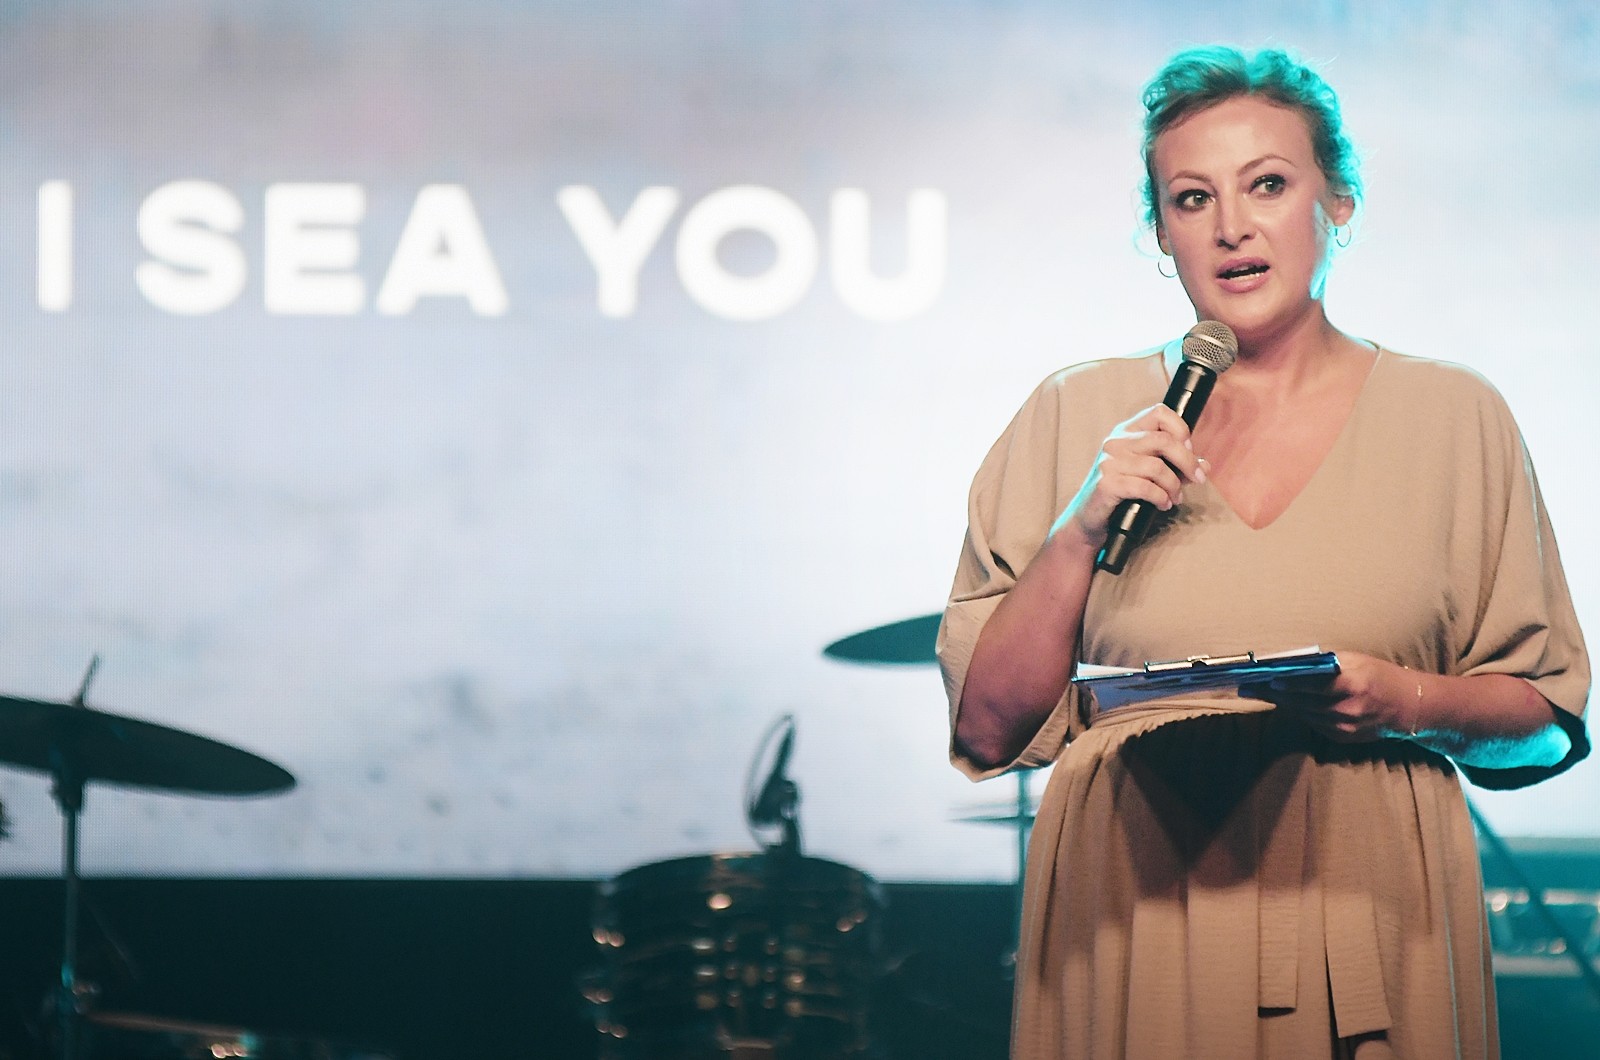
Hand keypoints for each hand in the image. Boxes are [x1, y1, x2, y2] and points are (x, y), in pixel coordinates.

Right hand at [1054, 404, 1207, 549]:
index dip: (1180, 429)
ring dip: (1173, 486)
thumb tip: (1205, 466)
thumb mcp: (1149, 475)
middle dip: (1186, 462)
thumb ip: (1176, 467)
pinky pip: (1145, 487)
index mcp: (1125, 432)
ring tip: (1175, 498)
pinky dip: (1160, 497)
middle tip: (1196, 479)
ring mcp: (1109, 462)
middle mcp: (1115, 442)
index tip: (1189, 450)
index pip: (1159, 413)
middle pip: (1163, 440)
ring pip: (1157, 467)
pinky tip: (1162, 505)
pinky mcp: (1107, 483)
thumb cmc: (1121, 494)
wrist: (1089, 519)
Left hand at [1242, 652, 1414, 742]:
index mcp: (1352, 684)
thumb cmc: (1379, 675)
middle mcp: (1347, 708)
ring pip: (1302, 713)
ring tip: (1257, 691)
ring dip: (1281, 702)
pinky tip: (1284, 702)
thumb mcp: (1355, 661)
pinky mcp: (1342, 737)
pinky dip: (1299, 711)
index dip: (1286, 683)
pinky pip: (1312, 723)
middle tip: (1245, 686)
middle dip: (1272, 693)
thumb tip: (1292, 663)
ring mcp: (1344, 726)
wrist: (1408, 706)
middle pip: (1301, 701)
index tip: (1264, 679)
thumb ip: (1325, 664)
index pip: (1312, 684)